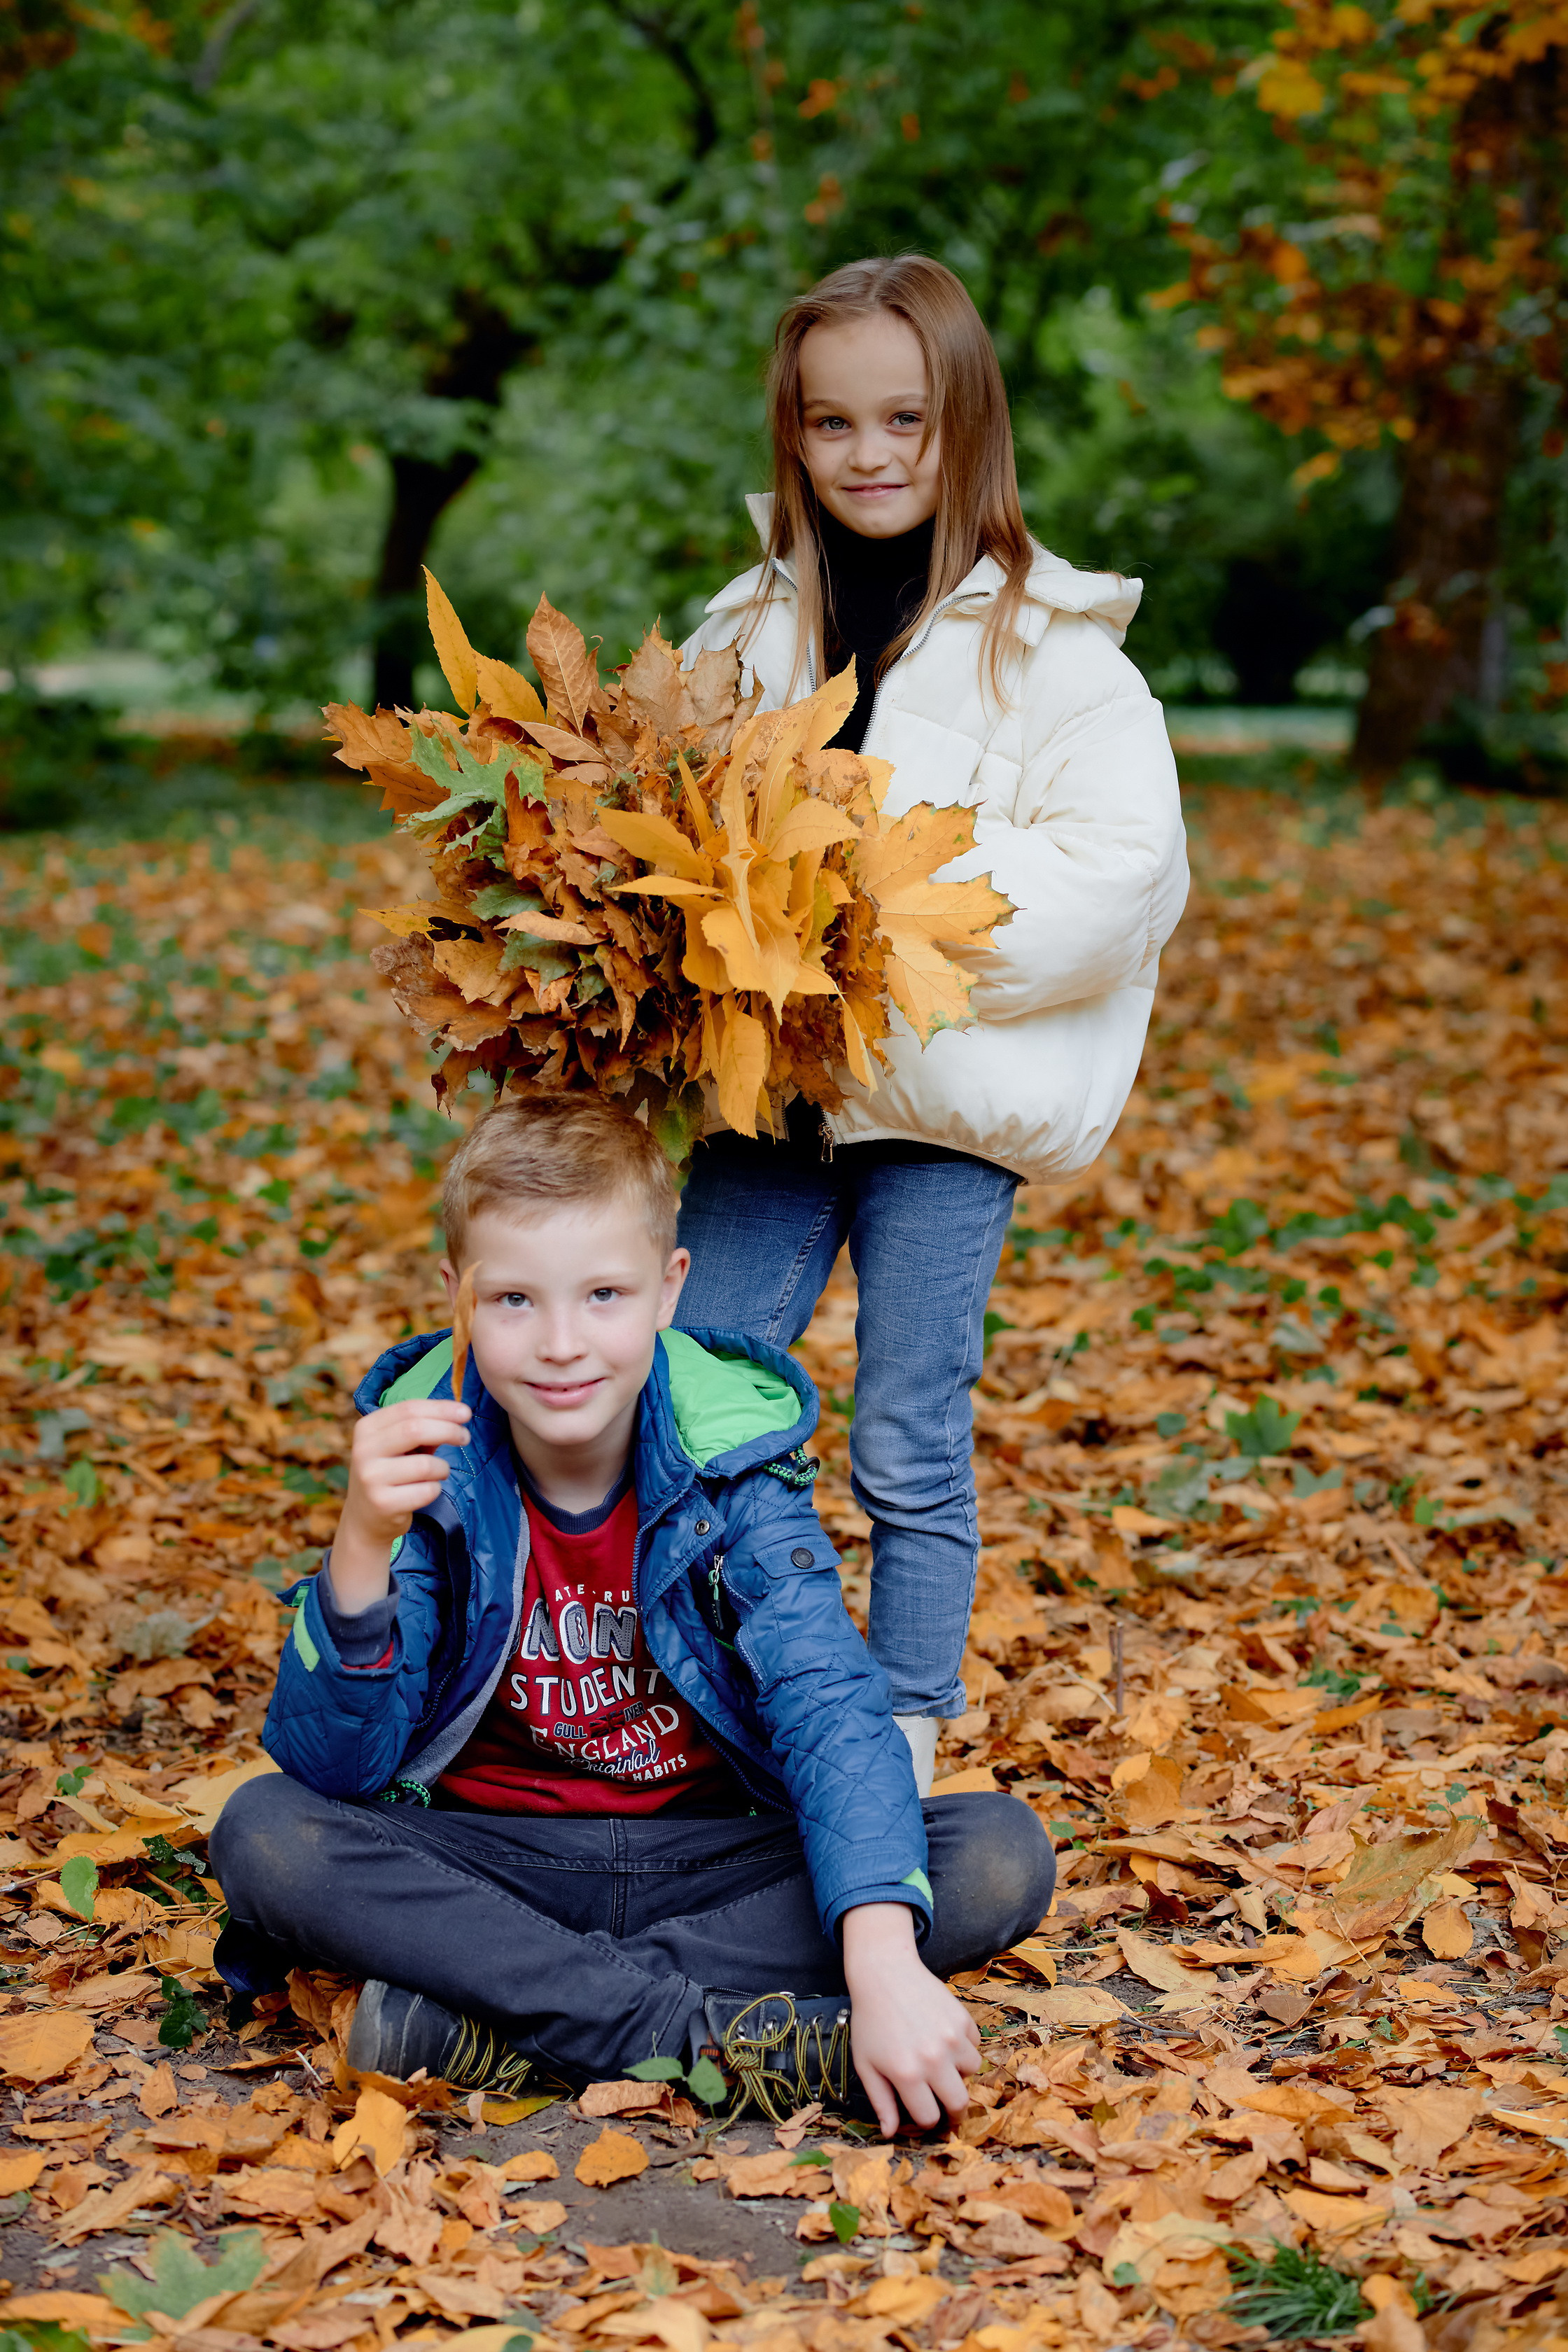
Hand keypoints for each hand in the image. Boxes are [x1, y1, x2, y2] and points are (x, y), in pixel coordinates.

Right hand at [329, 1399, 470, 1612]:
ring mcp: (371, 1478)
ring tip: (438, 1473)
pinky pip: (427, 1491)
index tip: (466, 1413)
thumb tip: (459, 1414)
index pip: (409, 1408)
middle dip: (449, 1430)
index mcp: (366, 1428)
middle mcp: (363, 1450)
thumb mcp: (397, 1447)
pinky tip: (425, 1492)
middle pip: (416, 1429)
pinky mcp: (383, 1503)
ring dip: (442, 1468)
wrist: (365, 1519)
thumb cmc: (390, 1474)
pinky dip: (435, 1489)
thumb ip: (422, 1429)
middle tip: (465, 1437)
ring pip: (426, 1464)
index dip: (441, 1408)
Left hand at [841, 1902, 979, 2136]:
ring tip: (940, 2060)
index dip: (926, 2118)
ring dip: (959, 2072)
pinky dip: (964, 2047)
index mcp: (907, 2075)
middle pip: (960, 2103)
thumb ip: (881, 2102)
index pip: (929, 2116)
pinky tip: (943, 2037)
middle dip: (953, 2108)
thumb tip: (891, 2134)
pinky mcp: (963, 2019)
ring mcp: (952, 2038)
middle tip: (944, 2101)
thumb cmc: (870, 2022)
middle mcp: (933, 2059)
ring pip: (972, 2072)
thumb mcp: (866, 2065)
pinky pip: (975, 2045)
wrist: (885, 1974)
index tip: (922, 2111)